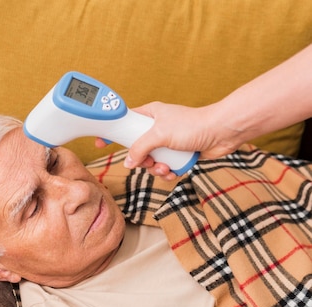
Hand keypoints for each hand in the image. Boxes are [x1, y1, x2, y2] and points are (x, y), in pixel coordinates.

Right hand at [122, 102, 240, 177]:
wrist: (222, 133)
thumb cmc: (193, 125)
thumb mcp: (159, 134)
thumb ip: (139, 148)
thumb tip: (129, 163)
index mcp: (150, 115)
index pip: (125, 122)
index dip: (113, 132)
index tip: (102, 142)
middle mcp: (158, 128)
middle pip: (136, 147)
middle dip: (141, 159)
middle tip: (145, 160)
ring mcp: (168, 143)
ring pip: (150, 161)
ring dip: (155, 168)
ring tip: (164, 167)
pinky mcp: (178, 155)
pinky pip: (164, 168)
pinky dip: (167, 173)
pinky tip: (174, 171)